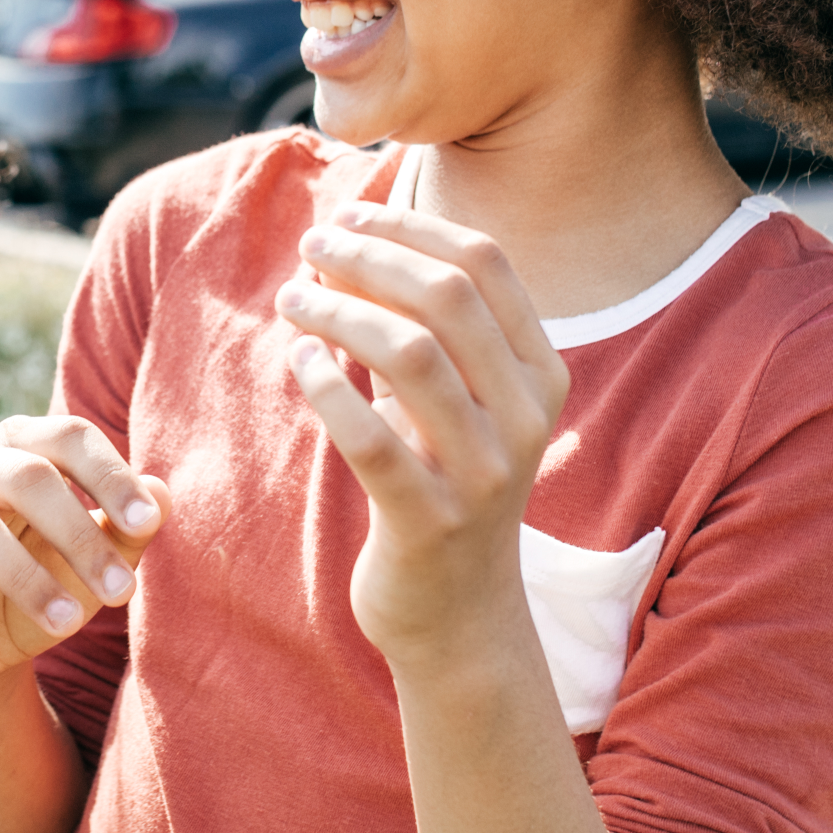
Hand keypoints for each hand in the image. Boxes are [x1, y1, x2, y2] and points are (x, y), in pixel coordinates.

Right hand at [0, 416, 171, 696]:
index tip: (147, 521)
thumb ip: (126, 528)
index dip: (109, 474)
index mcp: (20, 448)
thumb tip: (163, 494)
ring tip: (69, 624)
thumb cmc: (44, 581)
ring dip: (24, 576)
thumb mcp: (90, 562)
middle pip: (23, 476)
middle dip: (78, 535)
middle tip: (123, 591)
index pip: (66, 436)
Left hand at [276, 202, 568, 665]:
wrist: (457, 614)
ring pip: (409, 354)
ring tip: (292, 300)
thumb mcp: (449, 398)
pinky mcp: (430, 522)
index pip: (486, 265)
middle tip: (310, 248)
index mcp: (540, 374)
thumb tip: (348, 239)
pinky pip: (370, 437)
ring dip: (339, 311)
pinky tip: (298, 360)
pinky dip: (325, 386)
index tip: (349, 218)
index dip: (411, 228)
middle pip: (448, 297)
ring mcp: (482, 473)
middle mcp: (524, 418)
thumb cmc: (441, 481)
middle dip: (369, 258)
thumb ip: (419, 325)